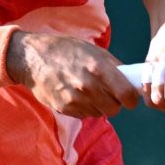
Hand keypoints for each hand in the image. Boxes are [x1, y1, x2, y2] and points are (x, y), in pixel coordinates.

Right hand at [7, 32, 139, 117]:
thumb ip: (112, 64)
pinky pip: (84, 115)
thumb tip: (129, 77)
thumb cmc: (65, 50)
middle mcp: (88, 86)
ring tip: (88, 90)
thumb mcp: (92, 49)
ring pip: (99, 113)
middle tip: (108, 93)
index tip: (130, 97)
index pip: (126, 94)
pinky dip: (85, 108)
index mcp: (99, 68)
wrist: (32, 58)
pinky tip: (76, 94)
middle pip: (115, 108)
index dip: (131, 98)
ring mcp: (75, 99)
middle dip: (115, 102)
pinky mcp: (64, 108)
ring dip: (99, 105)